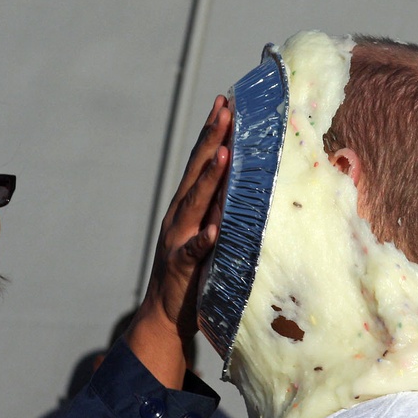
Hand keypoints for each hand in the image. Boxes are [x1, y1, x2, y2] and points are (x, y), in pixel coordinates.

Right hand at [126, 95, 230, 388]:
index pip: (201, 162)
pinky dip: (203, 239)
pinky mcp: (181, 266)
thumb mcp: (211, 233)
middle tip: (226, 109)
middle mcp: (179, 216)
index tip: (226, 102)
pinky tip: (214, 229)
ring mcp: (178, 239)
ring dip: (208, 179)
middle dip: (211, 140)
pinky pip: (194, 251)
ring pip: (194, 204)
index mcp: (187, 206)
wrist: (166, 315)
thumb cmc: (195, 272)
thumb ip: (224, 209)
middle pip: (196, 172)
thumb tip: (251, 182)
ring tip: (224, 154)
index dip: (212, 133)